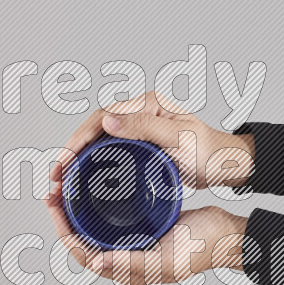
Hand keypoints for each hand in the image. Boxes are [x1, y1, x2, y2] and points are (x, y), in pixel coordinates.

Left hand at [46, 187, 247, 284]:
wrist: (226, 232)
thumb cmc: (203, 248)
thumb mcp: (168, 259)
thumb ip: (134, 264)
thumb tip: (97, 264)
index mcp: (128, 271)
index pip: (84, 255)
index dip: (65, 232)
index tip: (55, 207)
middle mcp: (126, 259)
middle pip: (83, 241)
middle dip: (64, 218)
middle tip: (53, 191)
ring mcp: (133, 243)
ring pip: (94, 229)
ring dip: (77, 210)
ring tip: (65, 188)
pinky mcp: (142, 227)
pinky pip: (111, 218)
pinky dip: (96, 204)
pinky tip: (92, 187)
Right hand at [50, 91, 254, 189]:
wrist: (226, 165)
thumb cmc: (209, 151)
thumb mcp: (179, 138)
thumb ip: (145, 127)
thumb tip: (106, 119)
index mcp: (148, 104)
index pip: (103, 115)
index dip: (79, 136)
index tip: (65, 158)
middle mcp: (140, 112)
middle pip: (95, 127)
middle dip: (72, 150)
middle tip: (57, 175)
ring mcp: (140, 129)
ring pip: (99, 141)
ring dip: (78, 159)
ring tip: (63, 181)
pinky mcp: (140, 145)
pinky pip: (110, 152)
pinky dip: (93, 165)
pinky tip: (83, 180)